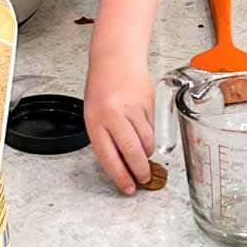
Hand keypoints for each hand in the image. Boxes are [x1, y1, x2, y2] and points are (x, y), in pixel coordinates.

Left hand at [84, 54, 154, 194]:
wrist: (115, 58)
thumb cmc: (102, 87)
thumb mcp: (94, 114)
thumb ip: (105, 138)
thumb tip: (120, 165)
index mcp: (95, 120)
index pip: (108, 156)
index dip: (120, 175)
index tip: (127, 187)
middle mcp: (113, 114)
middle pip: (131, 152)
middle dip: (139, 171)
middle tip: (143, 178)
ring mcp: (132, 108)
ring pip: (145, 141)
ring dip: (146, 153)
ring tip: (143, 153)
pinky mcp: (147, 103)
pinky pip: (152, 128)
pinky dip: (150, 135)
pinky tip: (144, 130)